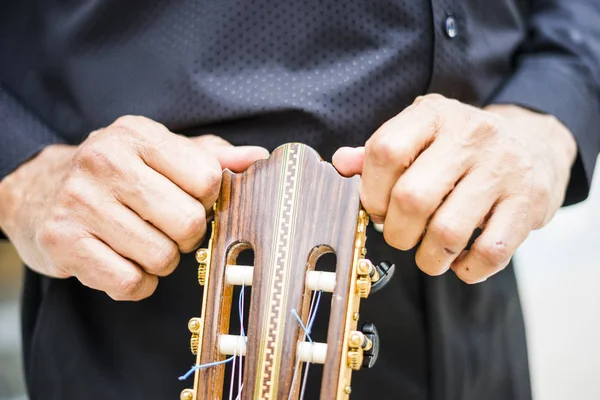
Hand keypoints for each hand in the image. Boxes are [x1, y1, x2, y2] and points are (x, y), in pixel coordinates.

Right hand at [0, 115, 267, 299]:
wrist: (37, 191)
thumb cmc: (115, 173)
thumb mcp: (160, 152)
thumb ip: (211, 156)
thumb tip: (260, 157)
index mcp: (138, 135)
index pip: (207, 179)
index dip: (208, 200)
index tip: (191, 201)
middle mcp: (105, 162)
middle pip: (188, 222)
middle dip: (186, 236)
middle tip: (167, 228)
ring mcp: (80, 203)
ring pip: (161, 258)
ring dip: (161, 261)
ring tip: (142, 243)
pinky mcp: (63, 242)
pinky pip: (129, 283)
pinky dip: (136, 283)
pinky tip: (124, 262)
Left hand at [333, 94, 576, 282]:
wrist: (535, 145)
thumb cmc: (463, 147)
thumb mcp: (422, 134)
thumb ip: (381, 152)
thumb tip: (340, 163)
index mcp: (435, 114)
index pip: (386, 150)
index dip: (370, 191)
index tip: (376, 209)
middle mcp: (472, 136)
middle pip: (412, 198)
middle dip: (396, 233)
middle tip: (401, 236)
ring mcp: (504, 169)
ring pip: (448, 232)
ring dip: (428, 258)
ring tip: (428, 255)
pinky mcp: (528, 203)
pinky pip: (490, 252)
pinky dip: (467, 269)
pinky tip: (460, 261)